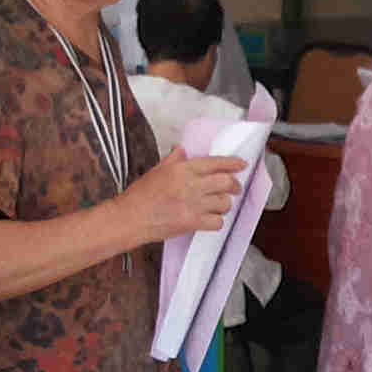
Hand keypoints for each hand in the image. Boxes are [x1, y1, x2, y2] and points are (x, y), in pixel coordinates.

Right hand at [128, 150, 247, 241]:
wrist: (129, 218)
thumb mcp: (156, 171)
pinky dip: (217, 221)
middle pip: (225, 182)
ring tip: (218, 205)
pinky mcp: (192, 222)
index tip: (242, 164)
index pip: (214, 163)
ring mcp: (192, 204)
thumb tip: (181, 149)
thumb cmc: (140, 195)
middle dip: (234, 185)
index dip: (232, 164)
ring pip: (224, 203)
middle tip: (235, 188)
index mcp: (181, 169)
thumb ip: (173, 160)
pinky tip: (210, 219)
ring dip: (224, 204)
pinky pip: (217, 222)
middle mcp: (190, 185)